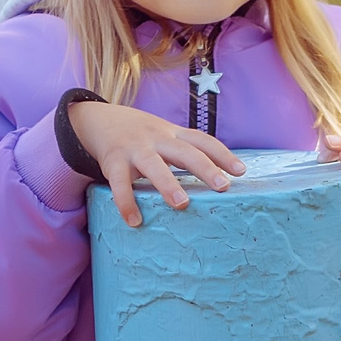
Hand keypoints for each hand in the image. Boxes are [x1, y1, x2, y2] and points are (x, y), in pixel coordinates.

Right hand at [69, 100, 245, 226]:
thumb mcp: (165, 136)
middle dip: (204, 168)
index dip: (223, 154)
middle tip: (223, 186)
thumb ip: (185, 152)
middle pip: (184, 151)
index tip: (241, 171)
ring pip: (153, 165)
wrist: (100, 119)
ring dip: (167, 183)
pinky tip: (134, 221)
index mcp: (173, 133)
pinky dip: (126, 202)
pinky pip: (119, 183)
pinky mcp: (113, 161)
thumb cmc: (142, 136)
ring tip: (181, 204)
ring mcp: (134, 149)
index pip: (203, 140)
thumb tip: (217, 179)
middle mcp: (157, 138)